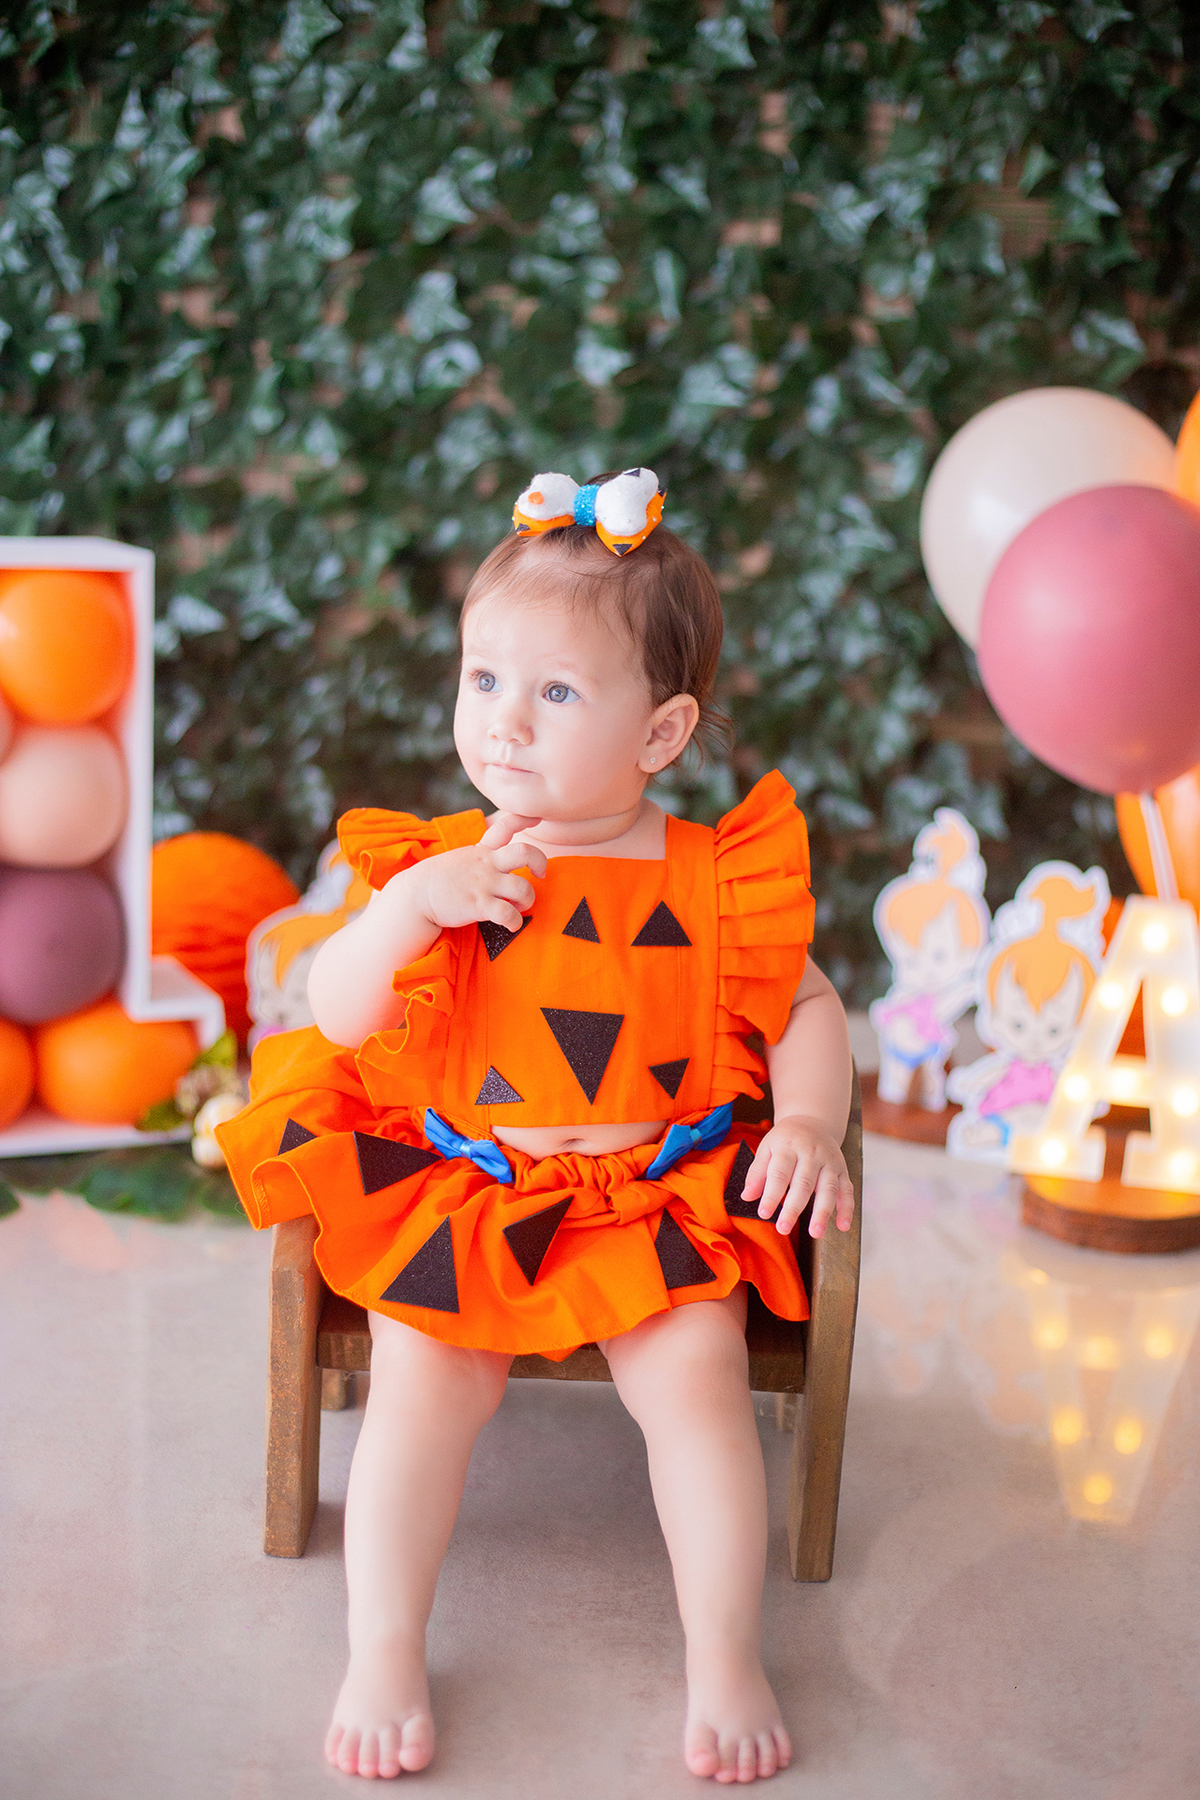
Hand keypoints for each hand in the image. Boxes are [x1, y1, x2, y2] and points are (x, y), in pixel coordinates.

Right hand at [411, 812, 548, 933]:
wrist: (415, 896)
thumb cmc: (439, 881)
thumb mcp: (460, 859)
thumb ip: (481, 859)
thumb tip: (500, 869)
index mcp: (481, 851)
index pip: (505, 826)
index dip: (524, 819)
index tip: (536, 818)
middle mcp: (486, 864)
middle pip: (524, 853)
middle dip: (539, 862)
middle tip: (540, 874)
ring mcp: (483, 884)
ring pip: (523, 888)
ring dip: (528, 900)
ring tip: (519, 907)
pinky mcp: (479, 905)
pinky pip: (508, 914)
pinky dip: (515, 922)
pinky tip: (510, 925)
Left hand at [739, 1114, 854, 1238]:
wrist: (812, 1122)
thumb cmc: (785, 1140)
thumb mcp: (767, 1148)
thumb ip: (757, 1173)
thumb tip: (747, 1197)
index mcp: (789, 1147)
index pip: (779, 1173)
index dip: (771, 1194)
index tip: (763, 1213)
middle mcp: (812, 1153)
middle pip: (803, 1183)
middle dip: (793, 1208)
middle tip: (783, 1228)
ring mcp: (830, 1162)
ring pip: (828, 1188)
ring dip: (823, 1212)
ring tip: (816, 1233)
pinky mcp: (843, 1170)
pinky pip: (847, 1190)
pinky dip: (847, 1209)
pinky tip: (843, 1226)